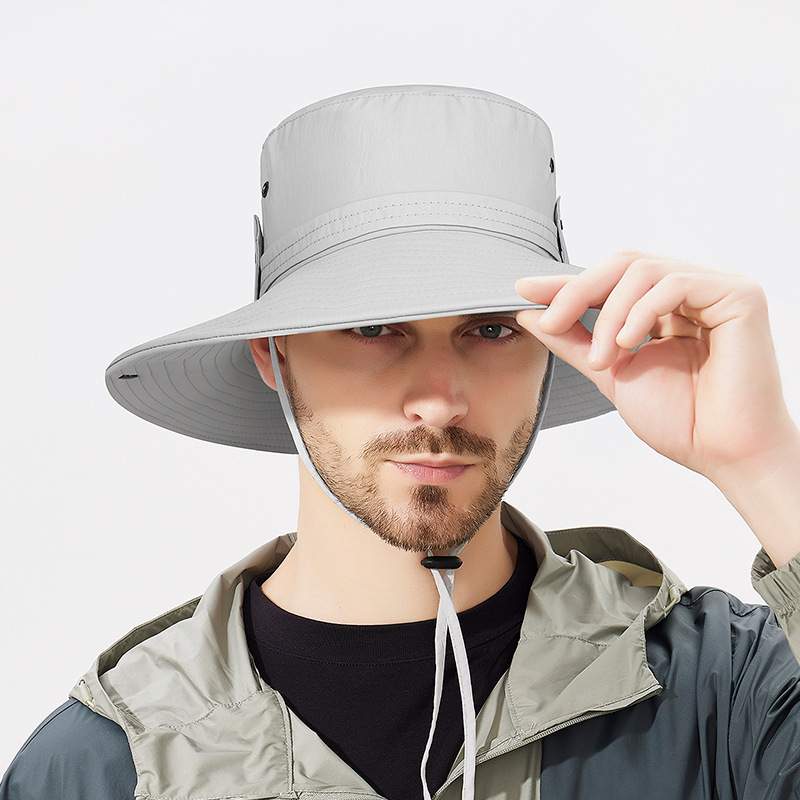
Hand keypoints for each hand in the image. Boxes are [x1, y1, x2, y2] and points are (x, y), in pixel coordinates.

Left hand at [516, 250, 799, 565]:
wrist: (721, 453)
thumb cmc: (680, 419)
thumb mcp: (609, 371)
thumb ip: (573, 340)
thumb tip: (530, 311)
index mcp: (664, 308)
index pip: (609, 280)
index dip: (566, 283)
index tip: (523, 290)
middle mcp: (690, 292)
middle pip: (623, 263)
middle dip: (578, 291)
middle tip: (552, 322)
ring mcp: (715, 289)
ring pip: (642, 270)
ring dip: (609, 314)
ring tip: (603, 358)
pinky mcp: (738, 295)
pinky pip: (675, 282)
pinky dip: (641, 311)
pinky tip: (628, 343)